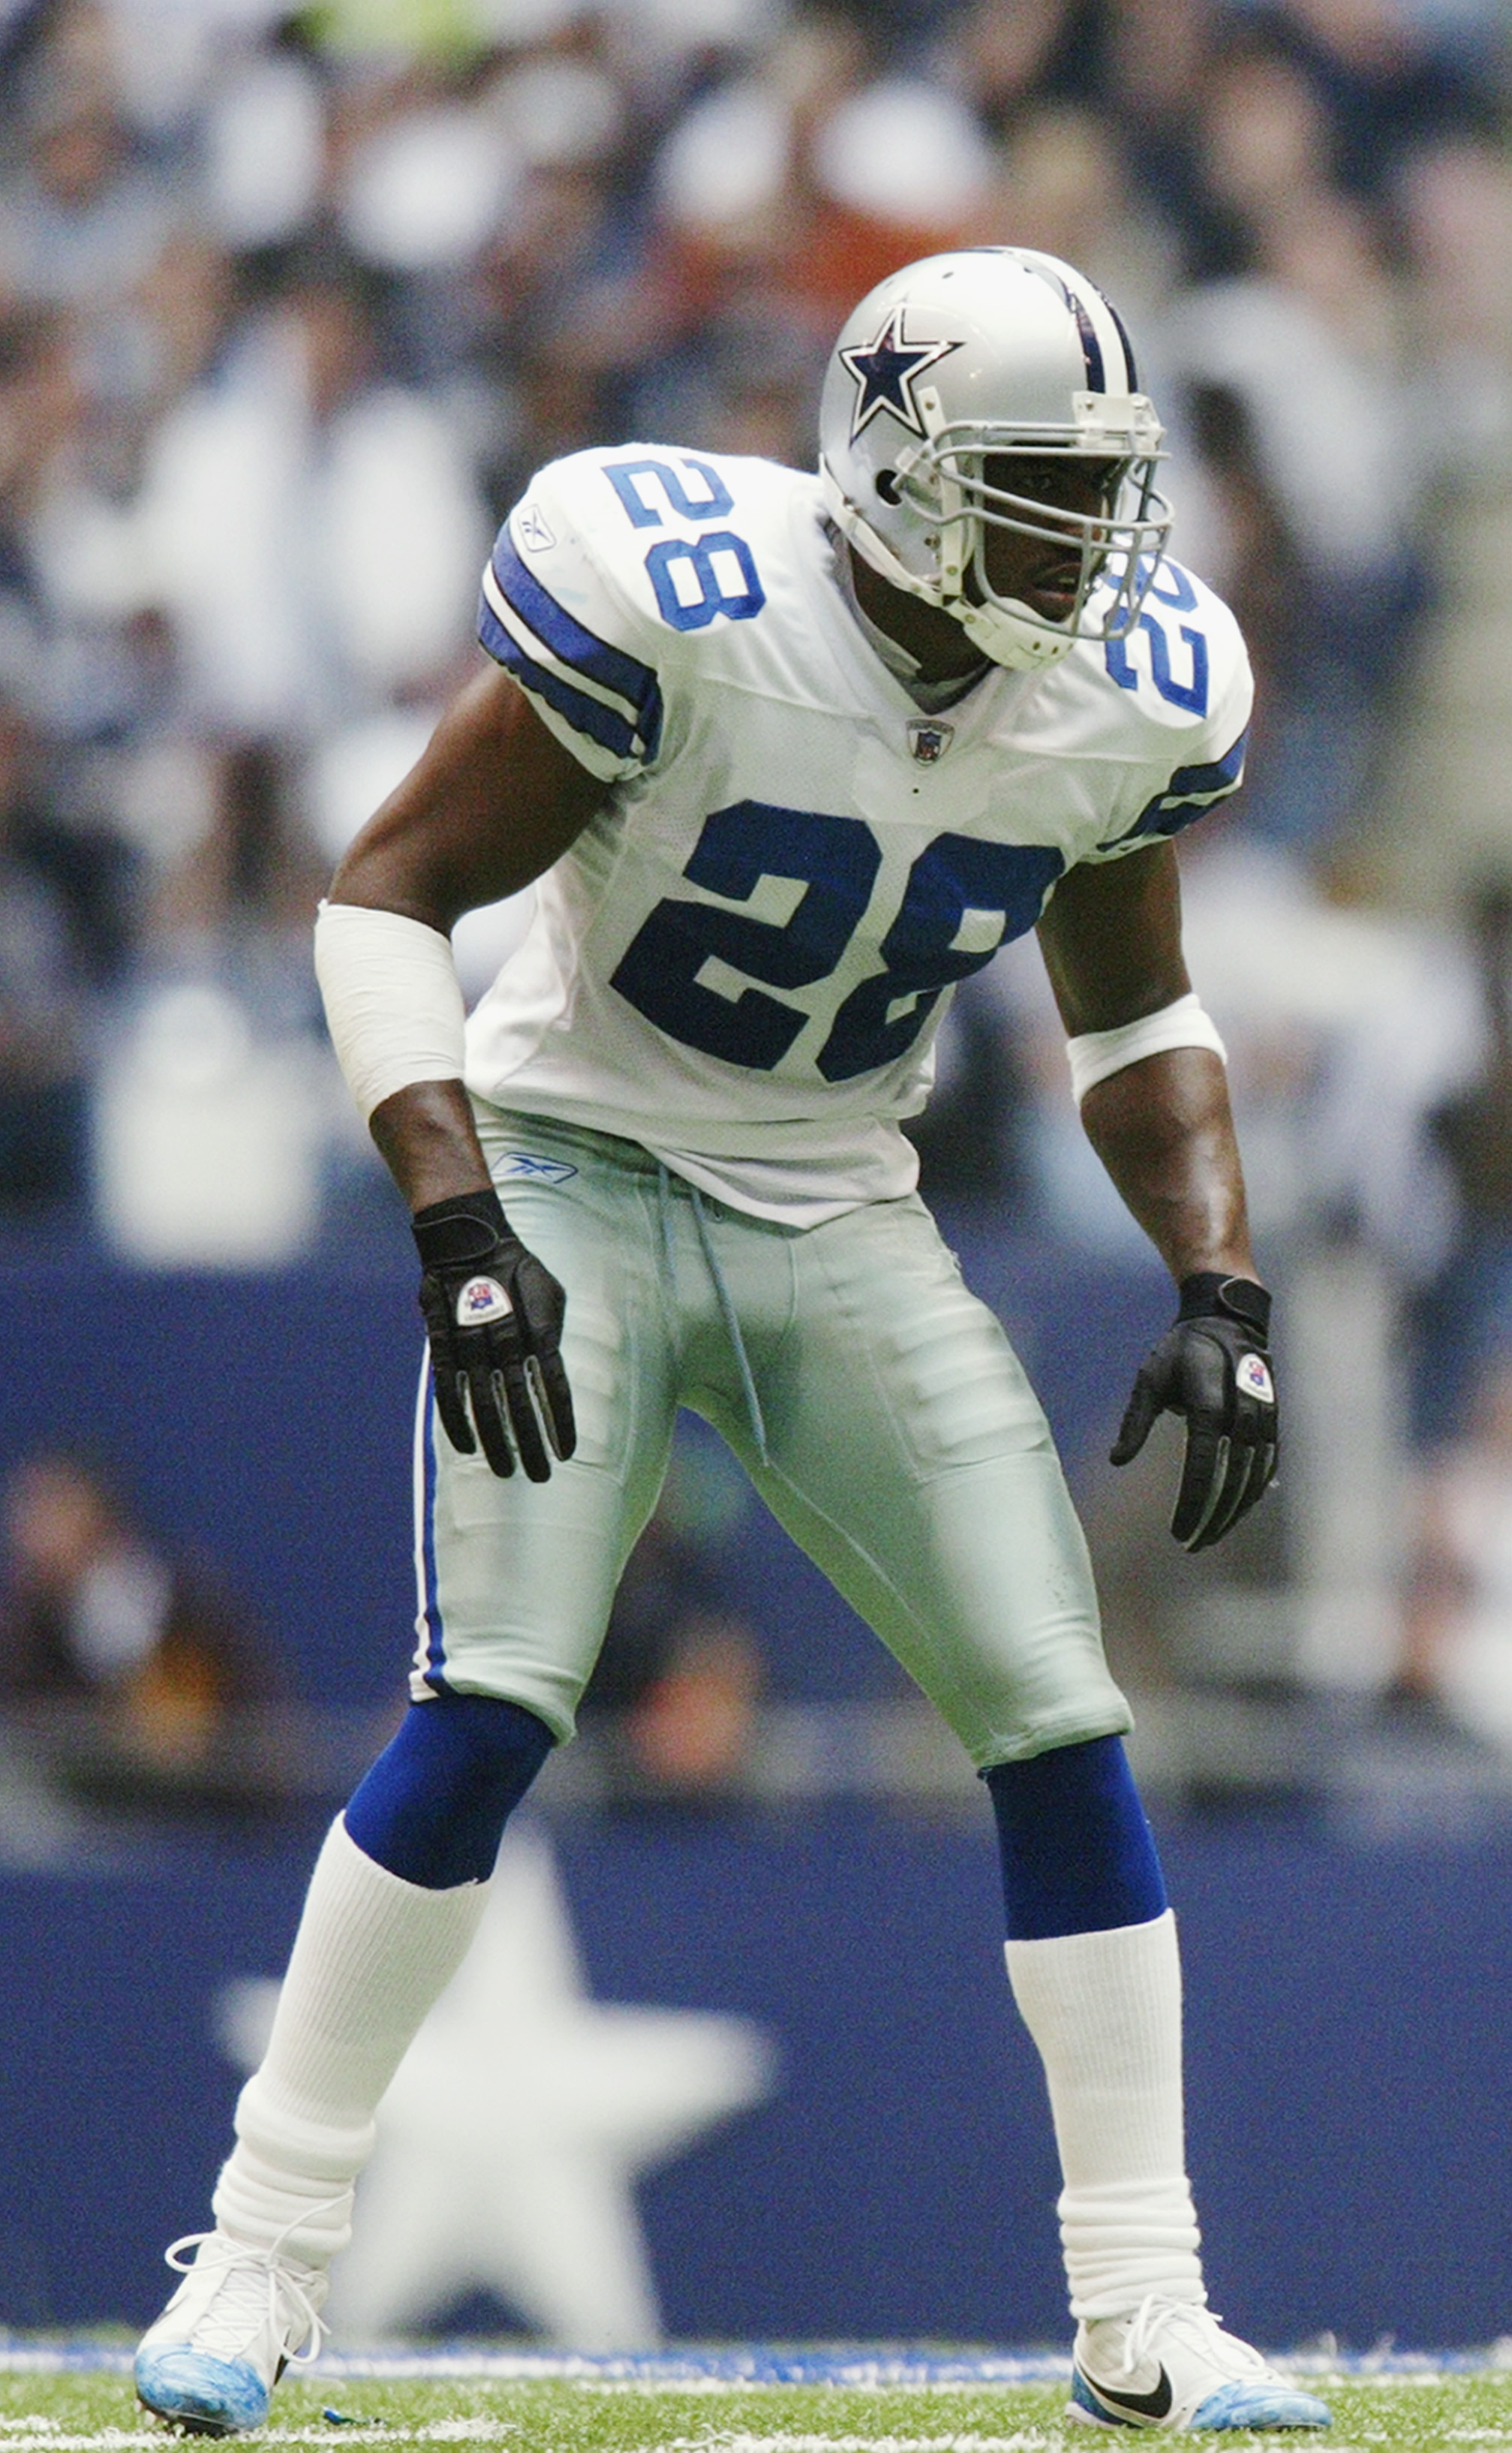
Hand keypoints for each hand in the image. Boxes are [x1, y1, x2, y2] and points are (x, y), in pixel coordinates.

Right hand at [413, 1188, 575, 1481]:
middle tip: (539, 1476)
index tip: (566, 1453)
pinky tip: (466, 1446)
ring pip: (484, 1403)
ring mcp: (471, 1343)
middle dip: (531, 1443)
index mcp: (537, 1330)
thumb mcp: (550, 1293)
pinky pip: (448, 1388)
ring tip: (506, 1471)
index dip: (560, 1422)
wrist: (468, 1239)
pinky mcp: (443, 1343)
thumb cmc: (518, 1269)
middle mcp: (505, 1341)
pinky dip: (457, 1419)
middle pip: (520, 1403)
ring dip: (496, 1440)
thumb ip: (553, 1332)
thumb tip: (552, 1365)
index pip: (554, 1386)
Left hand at [1110, 1273, 1277, 1551]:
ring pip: (1252, 1478)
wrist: (1228, 1321)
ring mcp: (1262, 1418)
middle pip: (1229, 1479)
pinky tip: (1236, 1514)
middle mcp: (1241, 1413)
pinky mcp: (1273, 1421)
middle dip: (1211, 1518)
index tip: (1178, 1533)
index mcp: (1208, 1402)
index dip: (1192, 1503)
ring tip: (1211, 1537)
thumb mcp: (1150, 1378)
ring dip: (1233, 1513)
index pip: (1202, 1465)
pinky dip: (1253, 1493)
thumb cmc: (1182, 1350)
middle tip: (1191, 1544)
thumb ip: (1135, 1422)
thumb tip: (1116, 1460)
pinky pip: (1266, 1466)